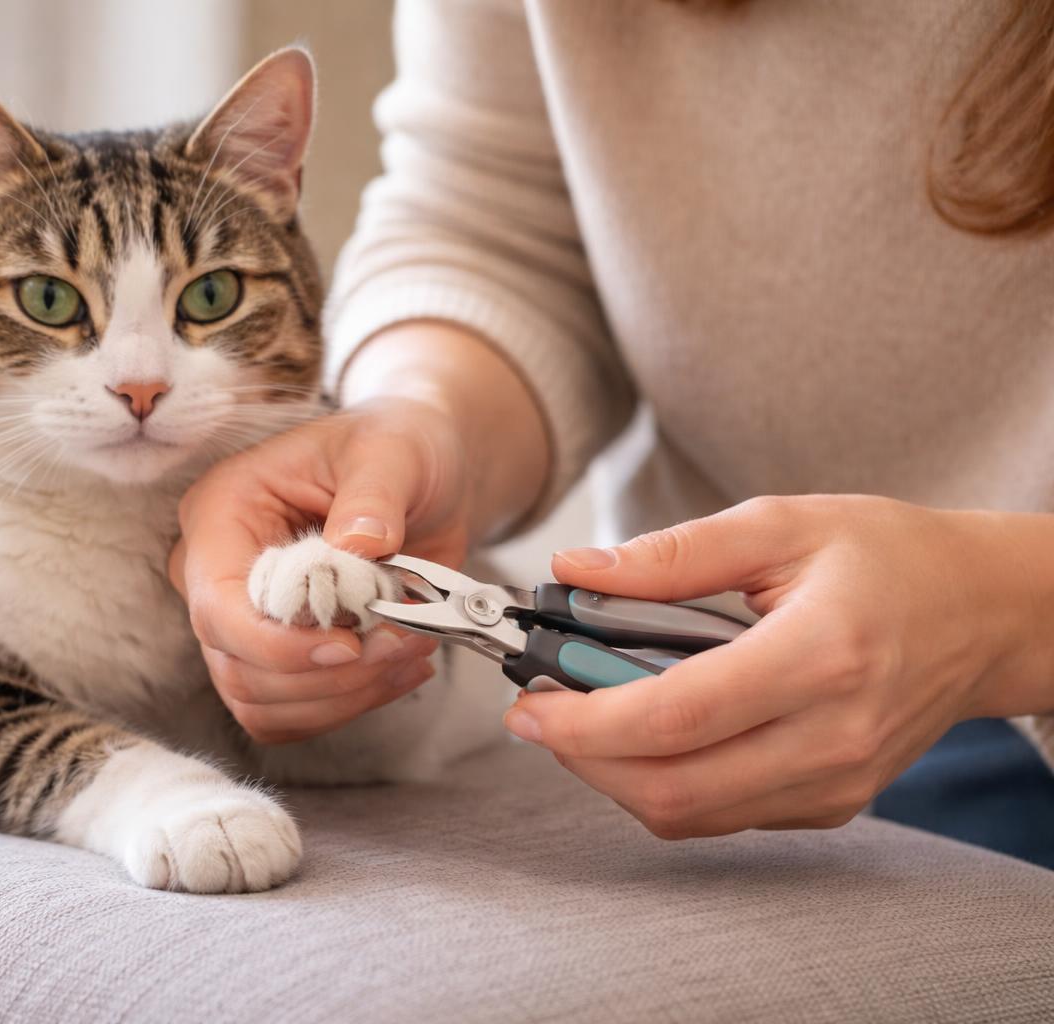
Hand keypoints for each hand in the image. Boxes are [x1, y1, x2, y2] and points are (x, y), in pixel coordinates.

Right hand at [169, 396, 466, 742]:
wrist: (422, 473)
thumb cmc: (394, 448)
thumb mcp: (391, 452)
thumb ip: (373, 496)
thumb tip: (358, 547)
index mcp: (221, 513)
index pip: (218, 607)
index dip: (279, 645)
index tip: (351, 646)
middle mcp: (217, 574)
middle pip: (238, 668)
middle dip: (326, 676)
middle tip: (403, 642)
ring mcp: (244, 621)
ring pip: (262, 703)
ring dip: (343, 696)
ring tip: (409, 650)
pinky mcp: (278, 655)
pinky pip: (292, 714)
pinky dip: (349, 704)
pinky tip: (398, 668)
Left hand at [504, 495, 1053, 837]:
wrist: (982, 613)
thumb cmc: (887, 557)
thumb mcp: (779, 524)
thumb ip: (671, 553)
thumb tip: (574, 571)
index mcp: (820, 655)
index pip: (677, 717)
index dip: (585, 722)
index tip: (527, 703)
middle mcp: (832, 736)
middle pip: (673, 787)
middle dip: (583, 757)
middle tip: (539, 710)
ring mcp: (836, 782)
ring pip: (690, 814)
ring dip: (614, 774)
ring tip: (582, 715)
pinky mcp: (831, 803)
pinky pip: (721, 815)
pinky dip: (662, 783)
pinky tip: (643, 732)